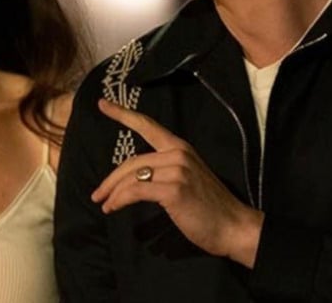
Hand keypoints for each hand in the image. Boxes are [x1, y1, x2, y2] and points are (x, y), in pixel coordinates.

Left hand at [91, 99, 264, 267]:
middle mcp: (178, 154)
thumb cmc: (209, 208)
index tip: (102, 103)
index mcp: (180, 148)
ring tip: (105, 205)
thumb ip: (164, 171)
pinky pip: (135, 191)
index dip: (123, 114)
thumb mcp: (187, 180)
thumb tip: (133, 179)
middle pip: (131, 161)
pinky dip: (120, 200)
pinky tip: (114, 208)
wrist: (234, 228)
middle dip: (110, 180)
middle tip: (97, 195)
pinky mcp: (173, 190)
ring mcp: (177, 171)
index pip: (148, 126)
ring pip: (131, 177)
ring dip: (113, 193)